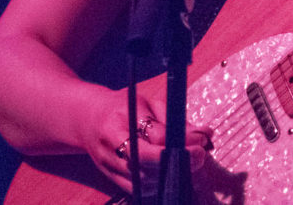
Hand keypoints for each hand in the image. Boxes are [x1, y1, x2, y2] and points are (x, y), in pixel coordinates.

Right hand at [81, 89, 212, 194]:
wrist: (88, 119)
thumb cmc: (123, 108)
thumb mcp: (148, 104)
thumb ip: (174, 120)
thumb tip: (204, 134)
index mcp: (121, 120)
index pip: (154, 136)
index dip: (181, 141)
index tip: (202, 140)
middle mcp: (111, 145)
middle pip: (148, 162)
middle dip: (178, 162)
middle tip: (199, 156)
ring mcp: (109, 165)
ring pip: (144, 179)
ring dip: (171, 175)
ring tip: (189, 164)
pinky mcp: (110, 178)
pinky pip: (137, 189)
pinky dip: (158, 184)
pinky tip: (170, 174)